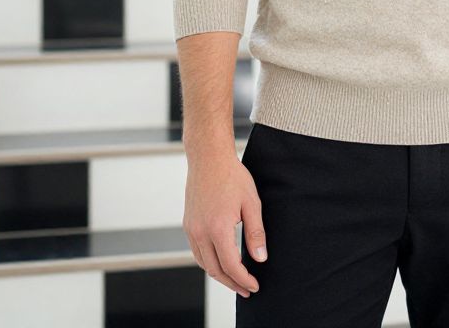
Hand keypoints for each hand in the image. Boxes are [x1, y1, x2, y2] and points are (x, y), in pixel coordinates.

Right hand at [182, 149, 267, 298]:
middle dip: (232, 283)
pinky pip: (197, 252)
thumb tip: (260, 258)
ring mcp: (191, 229)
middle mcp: (200, 232)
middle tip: (246, 290)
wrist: (209, 158)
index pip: (231, 266)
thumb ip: (256, 233)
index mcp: (217, 228)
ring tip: (235, 280)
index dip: (244, 279)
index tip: (254, 286)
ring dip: (219, 275)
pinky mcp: (188, 224)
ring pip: (204, 263)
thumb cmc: (232, 176)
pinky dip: (209, 262)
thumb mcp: (251, 203)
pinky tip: (220, 262)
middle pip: (215, 270)